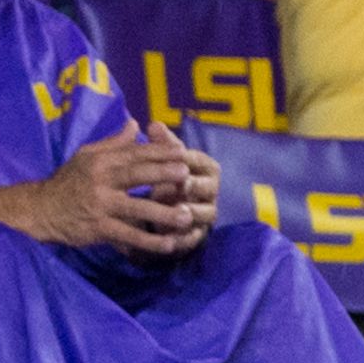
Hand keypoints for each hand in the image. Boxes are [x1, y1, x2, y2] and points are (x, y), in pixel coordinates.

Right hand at [32, 127, 210, 257]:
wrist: (40, 210)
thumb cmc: (68, 181)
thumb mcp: (85, 156)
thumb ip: (113, 143)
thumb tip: (136, 124)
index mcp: (99, 161)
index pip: (132, 153)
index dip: (158, 152)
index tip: (182, 152)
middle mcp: (100, 181)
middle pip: (136, 175)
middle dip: (163, 174)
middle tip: (187, 174)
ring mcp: (100, 205)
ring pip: (136, 208)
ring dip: (163, 213)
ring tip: (187, 215)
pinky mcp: (99, 228)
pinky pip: (128, 235)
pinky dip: (148, 241)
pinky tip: (168, 244)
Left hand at [132, 121, 218, 248]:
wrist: (163, 207)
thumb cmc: (164, 175)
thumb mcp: (160, 158)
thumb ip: (159, 143)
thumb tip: (153, 124)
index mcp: (204, 168)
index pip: (200, 161)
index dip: (188, 159)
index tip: (175, 158)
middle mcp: (210, 191)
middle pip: (208, 188)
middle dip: (194, 185)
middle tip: (180, 184)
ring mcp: (205, 214)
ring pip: (206, 214)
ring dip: (192, 212)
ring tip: (178, 211)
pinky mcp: (196, 235)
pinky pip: (194, 238)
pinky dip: (184, 238)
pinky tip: (170, 238)